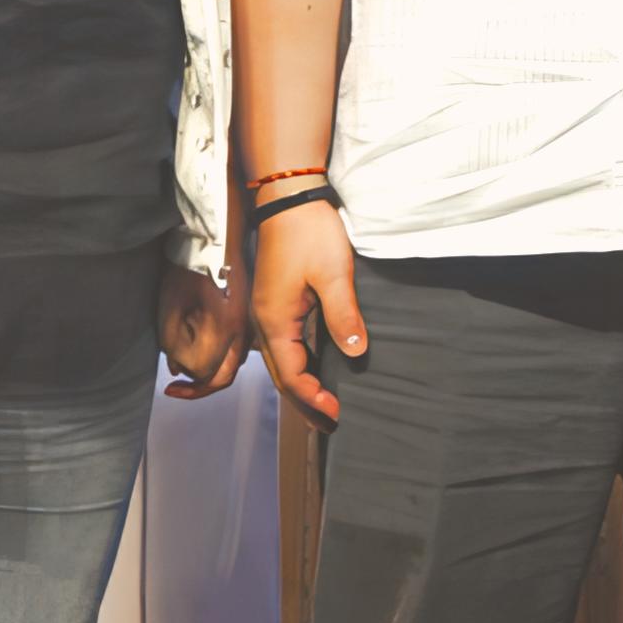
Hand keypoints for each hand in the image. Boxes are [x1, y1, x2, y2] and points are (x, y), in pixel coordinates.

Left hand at [157, 259, 249, 399]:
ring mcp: (250, 323)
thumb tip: (179, 367)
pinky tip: (201, 349)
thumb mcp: (170, 309)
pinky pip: (237, 347)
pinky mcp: (249, 317)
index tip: (169, 385)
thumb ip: (173, 346)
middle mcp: (245, 330)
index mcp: (226, 328)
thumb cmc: (189, 267)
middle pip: (226, 375)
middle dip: (200, 388)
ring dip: (210, 371)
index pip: (206, 372)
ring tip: (185, 369)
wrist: (213, 238)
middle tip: (177, 390)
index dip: (186, 381)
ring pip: (233, 362)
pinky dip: (219, 356)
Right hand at [247, 198, 372, 425]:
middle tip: (331, 424)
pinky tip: (318, 367)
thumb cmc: (309, 234)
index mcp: (275, 321)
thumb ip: (343, 316)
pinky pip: (287, 343)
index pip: (291, 374)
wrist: (289, 198)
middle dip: (305, 401)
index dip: (313, 398)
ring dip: (302, 384)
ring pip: (283, 360)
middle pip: (283, 374)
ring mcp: (270, 312)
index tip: (337, 414)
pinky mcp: (278, 302)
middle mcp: (266, 322)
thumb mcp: (333, 276)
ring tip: (324, 405)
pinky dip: (301, 362)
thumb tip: (355, 353)